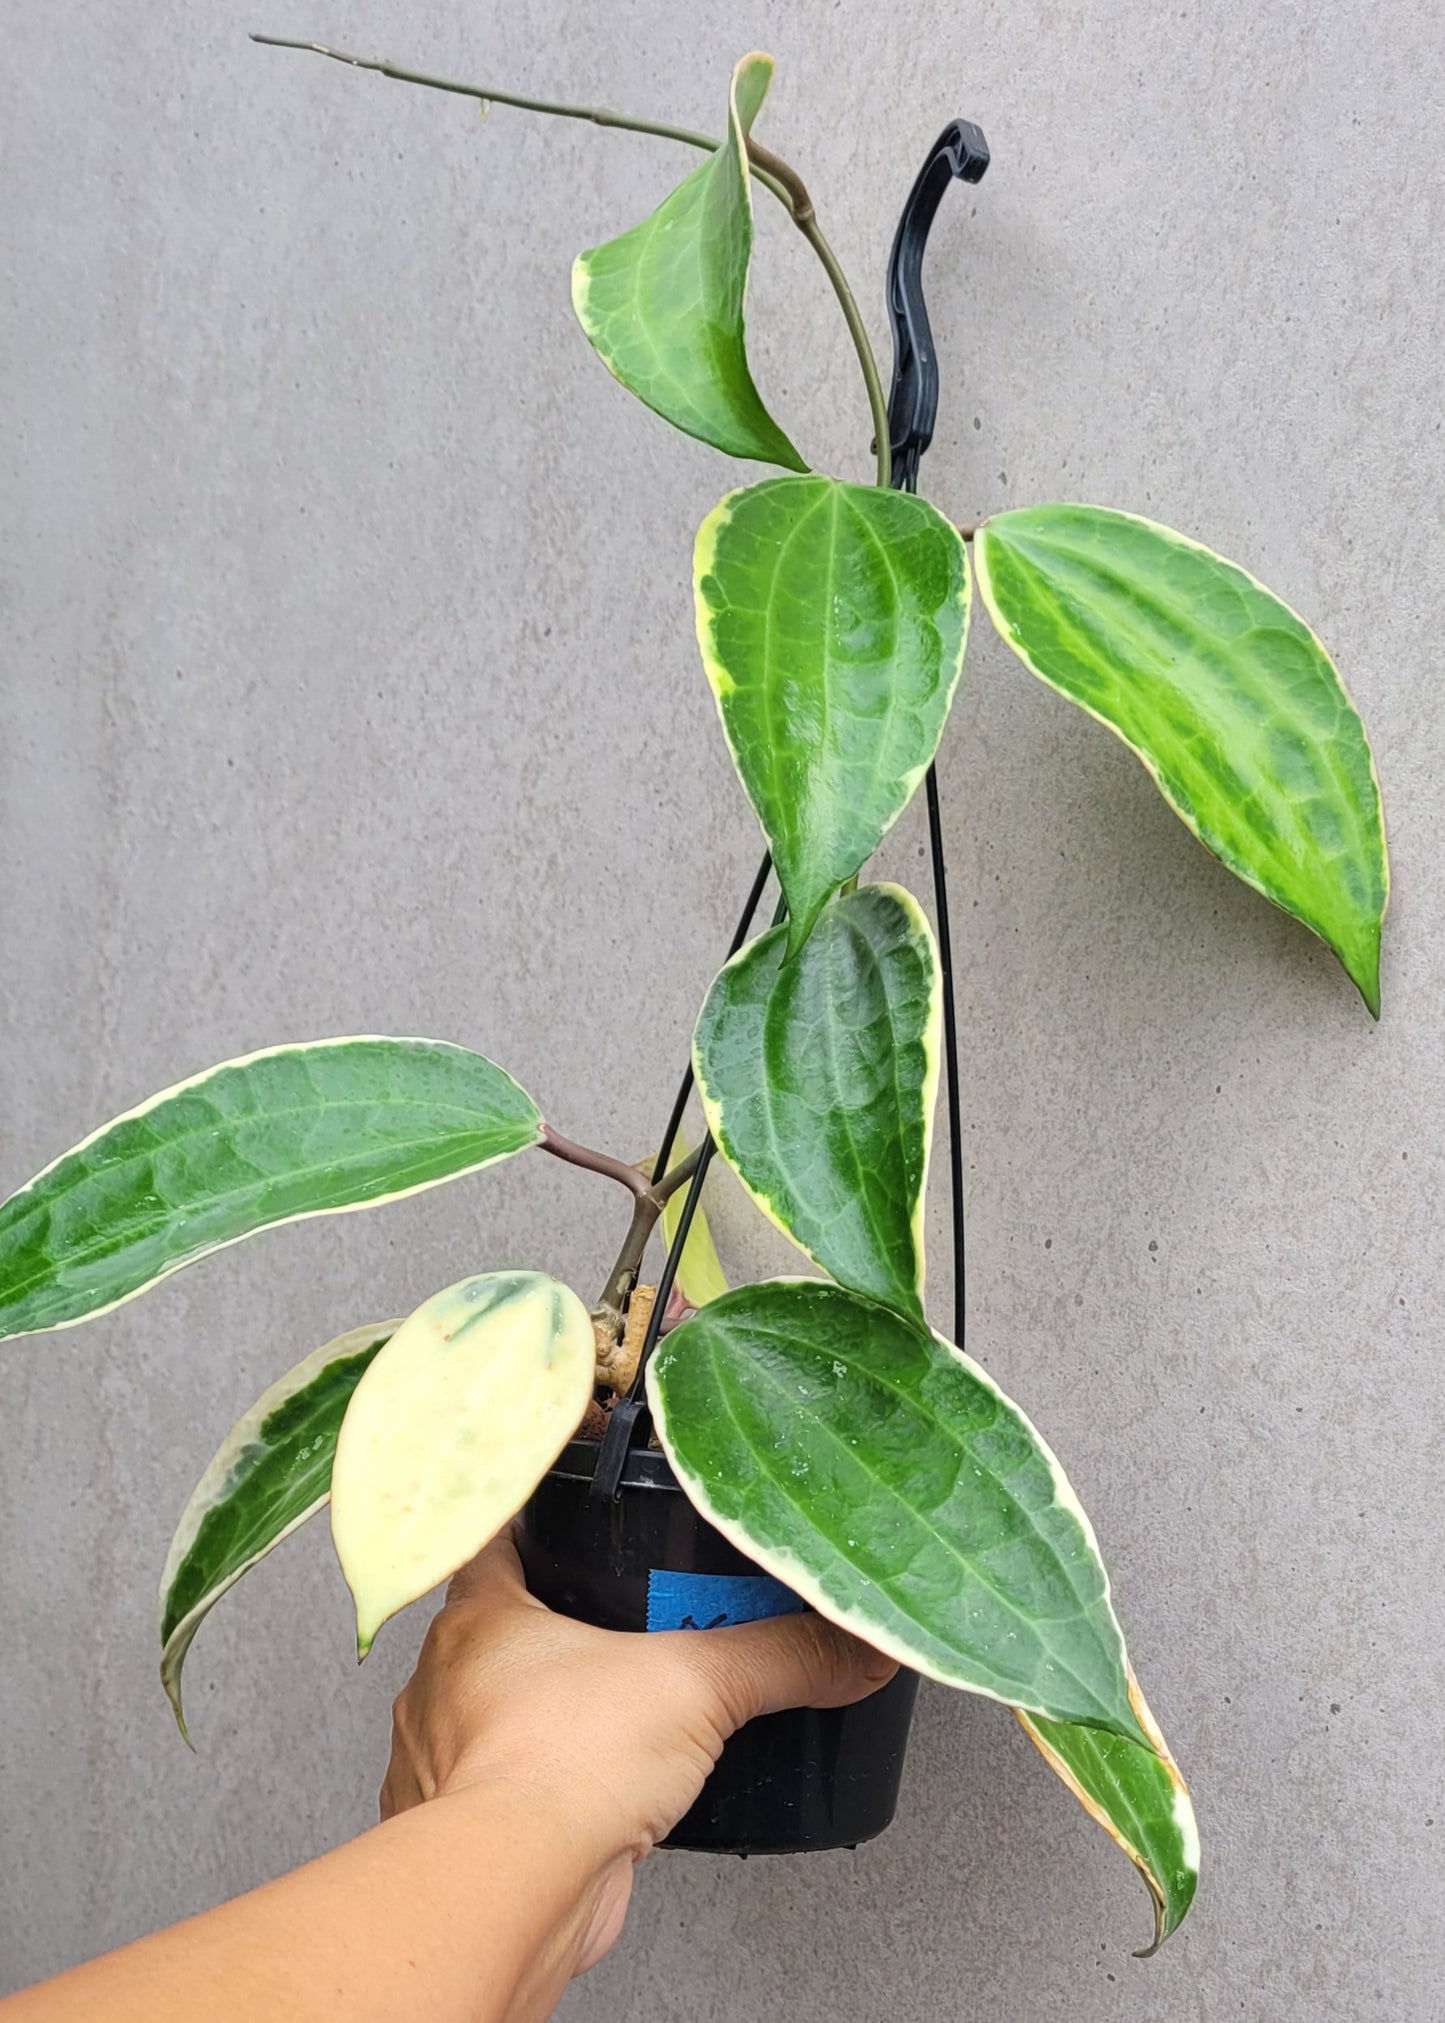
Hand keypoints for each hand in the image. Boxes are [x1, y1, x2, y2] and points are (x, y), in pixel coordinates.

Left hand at [382, 1527, 896, 1973]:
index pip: (497, 1540)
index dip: (537, 1527)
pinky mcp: (472, 1831)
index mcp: (478, 1617)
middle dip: (562, 1630)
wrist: (518, 1891)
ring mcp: (451, 1760)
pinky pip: (509, 1792)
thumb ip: (781, 1656)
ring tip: (618, 1713)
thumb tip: (849, 1646)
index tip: (575, 1525)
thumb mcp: (699, 1683)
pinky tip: (597, 1793)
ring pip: (501, 1715)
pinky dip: (548, 1790)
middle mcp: (447, 1685)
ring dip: (551, 1715)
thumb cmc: (562, 1766)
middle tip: (626, 1626)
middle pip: (503, 1632)